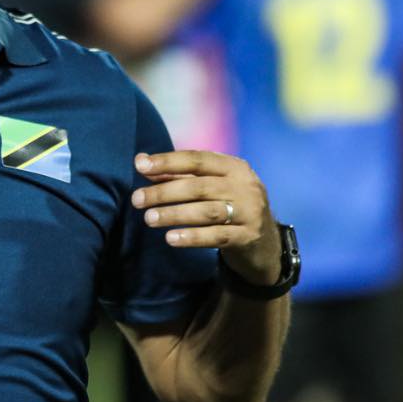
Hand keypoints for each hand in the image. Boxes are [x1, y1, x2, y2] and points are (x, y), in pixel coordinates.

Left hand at [132, 150, 280, 286]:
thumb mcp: (211, 187)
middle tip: (137, 199)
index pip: (197, 159)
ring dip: (174, 214)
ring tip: (149, 219)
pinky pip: (216, 236)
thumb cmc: (229, 207)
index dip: (168, 161)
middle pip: (199, 186)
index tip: (140, 166)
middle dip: (164, 192)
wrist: (265, 243)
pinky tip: (170, 238)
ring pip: (207, 211)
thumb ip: (179, 175)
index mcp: (235, 167)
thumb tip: (142, 162)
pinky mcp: (248, 237)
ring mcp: (250, 212)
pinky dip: (192, 237)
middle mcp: (245, 186)